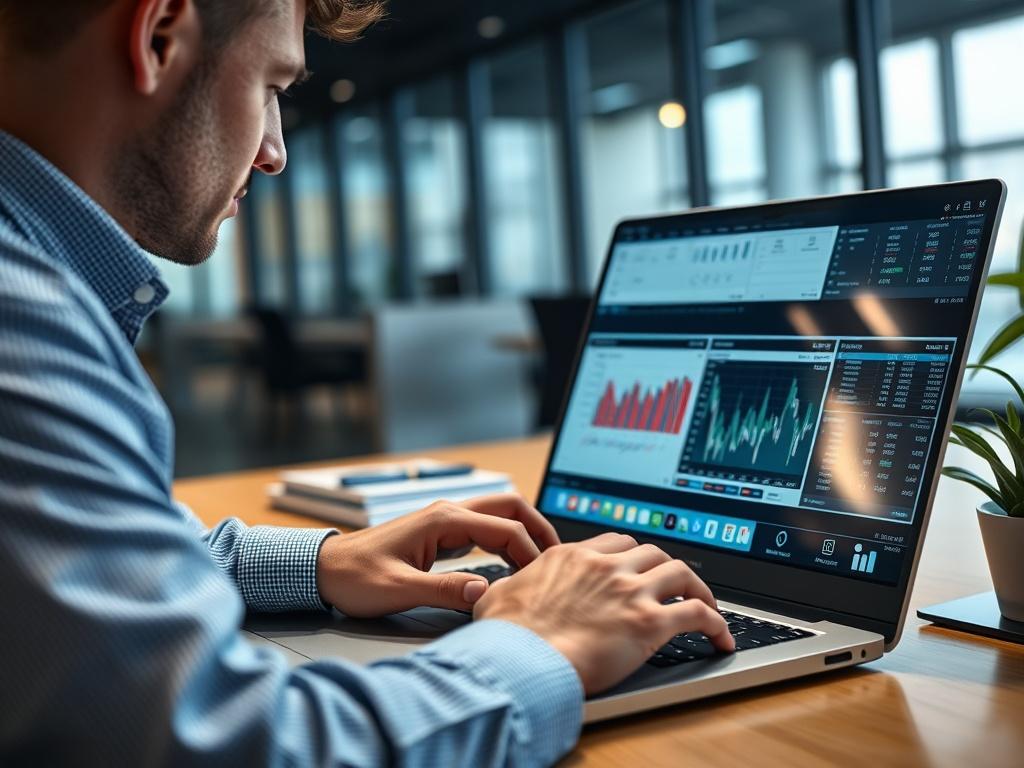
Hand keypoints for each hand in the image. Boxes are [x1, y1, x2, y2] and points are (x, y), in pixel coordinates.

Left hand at [316, 494, 558, 616]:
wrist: (322, 570)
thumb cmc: (355, 578)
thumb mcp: (399, 589)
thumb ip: (445, 589)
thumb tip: (487, 591)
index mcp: (443, 519)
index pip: (505, 528)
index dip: (530, 552)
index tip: (543, 579)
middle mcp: (447, 512)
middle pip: (510, 507)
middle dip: (538, 529)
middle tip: (557, 559)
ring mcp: (444, 520)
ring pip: (498, 515)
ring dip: (523, 532)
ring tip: (541, 563)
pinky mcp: (439, 533)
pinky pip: (483, 528)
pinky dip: (506, 540)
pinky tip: (511, 564)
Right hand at [473, 532, 734, 694]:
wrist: (522, 658)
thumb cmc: (506, 634)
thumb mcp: (498, 596)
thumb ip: (507, 587)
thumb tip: (495, 591)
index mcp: (572, 556)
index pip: (615, 542)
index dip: (632, 555)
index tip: (639, 567)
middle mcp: (606, 567)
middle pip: (652, 552)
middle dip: (665, 568)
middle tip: (674, 586)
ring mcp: (631, 591)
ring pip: (680, 573)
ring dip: (698, 588)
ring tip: (706, 606)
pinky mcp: (650, 623)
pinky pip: (696, 613)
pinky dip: (715, 622)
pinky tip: (719, 636)